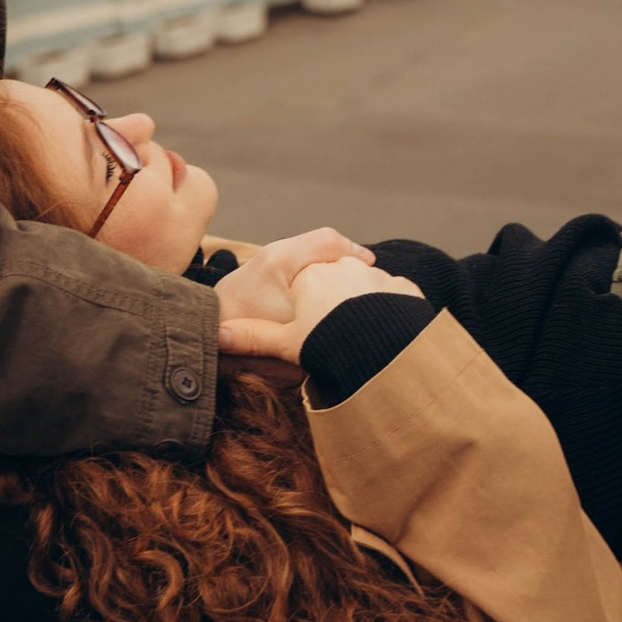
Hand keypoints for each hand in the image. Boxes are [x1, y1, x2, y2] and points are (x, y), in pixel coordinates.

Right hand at [216, 235, 422, 361]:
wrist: (382, 354)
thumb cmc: (326, 346)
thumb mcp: (282, 343)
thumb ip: (250, 336)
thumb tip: (216, 336)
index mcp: (312, 274)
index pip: (305, 279)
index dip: (303, 303)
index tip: (306, 324)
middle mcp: (346, 267)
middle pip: (336, 281)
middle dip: (334, 301)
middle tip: (334, 333)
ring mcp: (378, 276)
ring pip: (366, 288)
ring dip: (363, 305)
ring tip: (360, 336)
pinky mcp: (405, 290)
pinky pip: (394, 298)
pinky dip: (389, 312)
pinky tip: (384, 333)